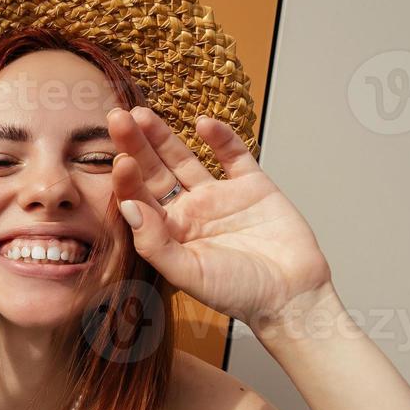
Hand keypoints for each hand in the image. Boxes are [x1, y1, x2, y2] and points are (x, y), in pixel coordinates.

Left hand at [108, 106, 335, 330]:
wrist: (291, 294)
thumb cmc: (238, 292)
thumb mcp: (189, 273)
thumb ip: (155, 243)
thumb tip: (128, 208)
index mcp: (169, 233)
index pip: (140, 199)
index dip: (127, 179)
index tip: (120, 159)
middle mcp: (189, 211)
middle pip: (155, 172)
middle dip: (136, 146)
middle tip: (117, 118)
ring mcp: (219, 195)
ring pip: (185, 159)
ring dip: (164, 136)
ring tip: (143, 114)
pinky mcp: (251, 185)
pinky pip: (232, 155)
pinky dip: (220, 138)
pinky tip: (204, 124)